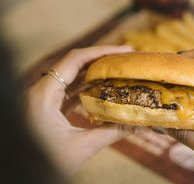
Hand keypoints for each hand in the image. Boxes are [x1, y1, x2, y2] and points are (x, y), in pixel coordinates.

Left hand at [24, 46, 145, 177]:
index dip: (102, 51)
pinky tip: (102, 87)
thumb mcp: (81, 148)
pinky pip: (67, 89)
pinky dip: (86, 86)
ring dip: (94, 72)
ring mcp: (41, 98)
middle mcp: (39, 91)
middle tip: (126, 58)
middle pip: (74, 63)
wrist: (22, 176)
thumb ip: (112, 132)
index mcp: (43, 95)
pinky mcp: (45, 106)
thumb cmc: (43, 165)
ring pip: (70, 76)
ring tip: (118, 70)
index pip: (74, 59)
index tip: (125, 51)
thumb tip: (142, 124)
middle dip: (101, 59)